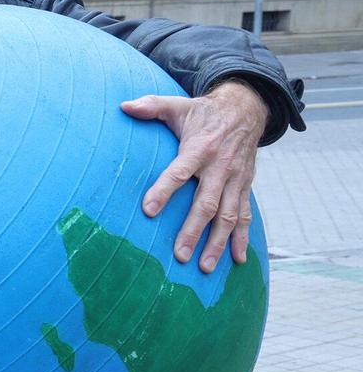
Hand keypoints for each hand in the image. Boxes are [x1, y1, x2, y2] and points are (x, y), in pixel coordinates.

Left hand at [121, 79, 268, 271]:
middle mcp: (220, 167)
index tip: (148, 211)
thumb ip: (151, 105)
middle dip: (193, 231)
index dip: (164, 190)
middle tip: (180, 255)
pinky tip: (238, 260)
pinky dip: (242, 238)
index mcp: (200, 148)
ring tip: (204, 267)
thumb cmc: (203, 112)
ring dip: (217, 243)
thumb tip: (124, 106)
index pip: (179, 172)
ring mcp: (235, 180)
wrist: (247, 109)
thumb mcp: (178, 105)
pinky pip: (245, 215)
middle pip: (206, 204)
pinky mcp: (245, 187)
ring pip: (228, 216)